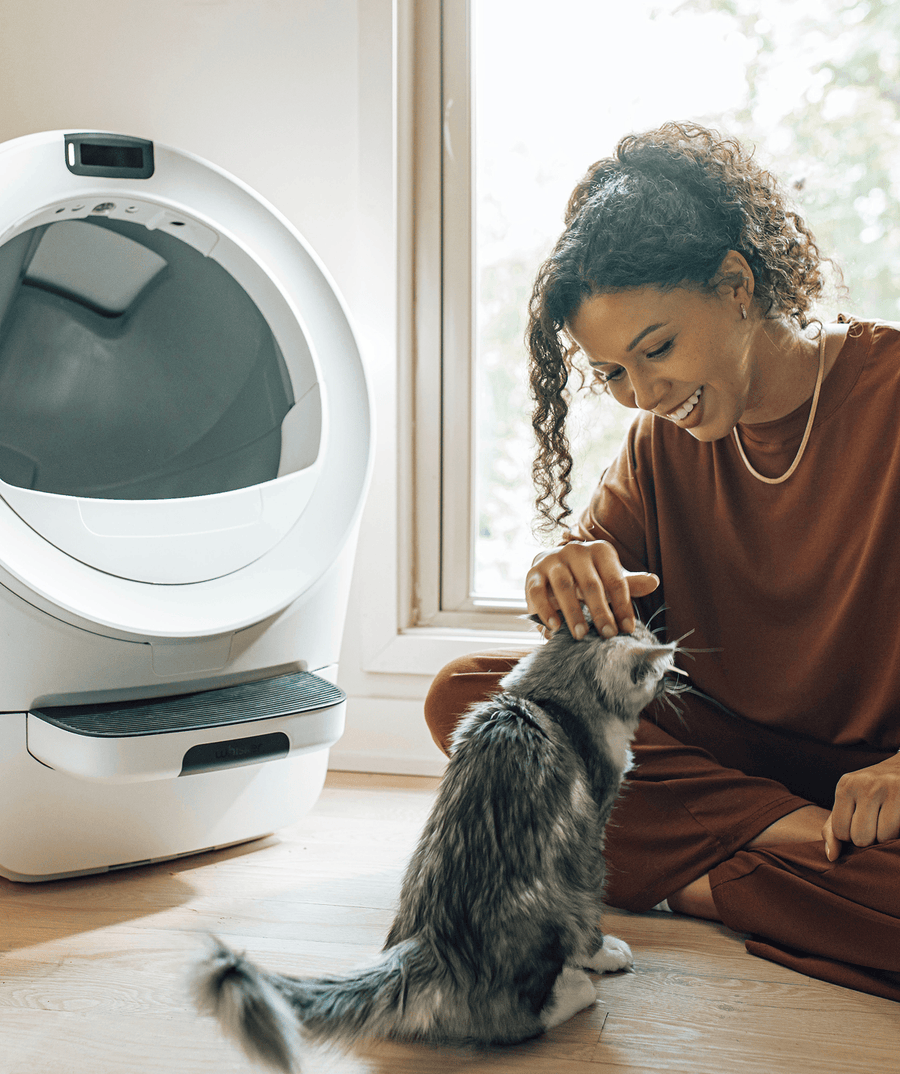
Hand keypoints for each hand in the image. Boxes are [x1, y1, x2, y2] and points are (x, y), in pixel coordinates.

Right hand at [525, 539, 658, 640]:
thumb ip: (629, 584)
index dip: (622, 605)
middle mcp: (576, 551)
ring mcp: (552, 560)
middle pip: (590, 583)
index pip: (615, 580)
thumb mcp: (610, 579)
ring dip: (573, 612)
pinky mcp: (532, 573)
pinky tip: (554, 628)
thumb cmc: (589, 577)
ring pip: (563, 586)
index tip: (627, 629)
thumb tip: (654, 582)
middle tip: (607, 635)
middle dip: (600, 611)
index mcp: (600, 551)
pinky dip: (545, 610)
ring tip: (580, 635)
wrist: (554, 569)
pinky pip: (537, 592)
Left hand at [822, 753, 899, 860]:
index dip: (851, 836)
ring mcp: (888, 788)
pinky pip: (897, 834)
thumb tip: (831, 857)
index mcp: (845, 785)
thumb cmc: (873, 790)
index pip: (840, 832)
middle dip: (869, 837)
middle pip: (860, 837)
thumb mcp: (849, 801)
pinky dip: (897, 834)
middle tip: (876, 822)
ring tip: (888, 820)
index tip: (860, 823)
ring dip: (886, 836)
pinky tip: (897, 820)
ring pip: (882, 838)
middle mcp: (865, 784)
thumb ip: (833, 828)